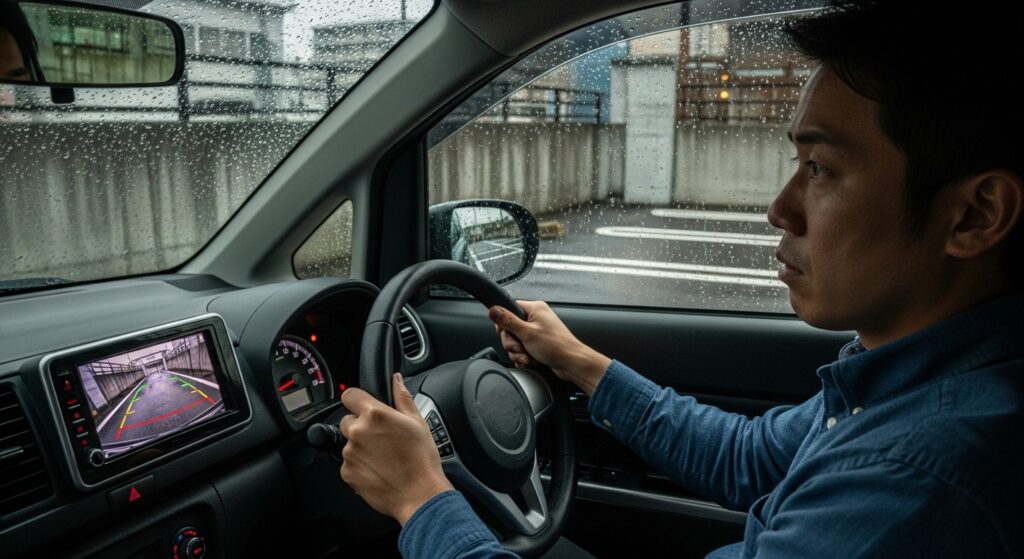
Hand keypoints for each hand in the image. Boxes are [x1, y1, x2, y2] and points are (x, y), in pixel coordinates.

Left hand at [339, 373, 453, 525]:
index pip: (350, 395)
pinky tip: (378, 470)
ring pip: (348, 443)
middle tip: (381, 438)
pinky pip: (348, 464)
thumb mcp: (417, 422)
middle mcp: (358, 432)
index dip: (357, 400)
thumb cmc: (422, 460)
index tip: (363, 407)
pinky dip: (359, 466)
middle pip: (348, 420)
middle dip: (361, 426)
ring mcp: (350, 453)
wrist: (419, 495)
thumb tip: (396, 380)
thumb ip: (402, 397)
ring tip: (383, 457)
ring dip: (360, 447)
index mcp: (375, 414)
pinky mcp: (347, 473)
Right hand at [489, 300, 610, 394]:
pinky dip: (523, 356)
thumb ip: (508, 321)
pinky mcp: (538, 343)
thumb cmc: (556, 346)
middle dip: (512, 342)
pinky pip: (523, 348)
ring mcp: (537, 331)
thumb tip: (493, 310)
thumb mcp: (527, 333)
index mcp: (535, 309)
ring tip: (526, 357)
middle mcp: (536, 318)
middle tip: (520, 348)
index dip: (504, 322)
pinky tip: (528, 361)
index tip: (504, 332)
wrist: (572, 363)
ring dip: (518, 352)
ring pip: (515, 340)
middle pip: (510, 328)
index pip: (509, 309)